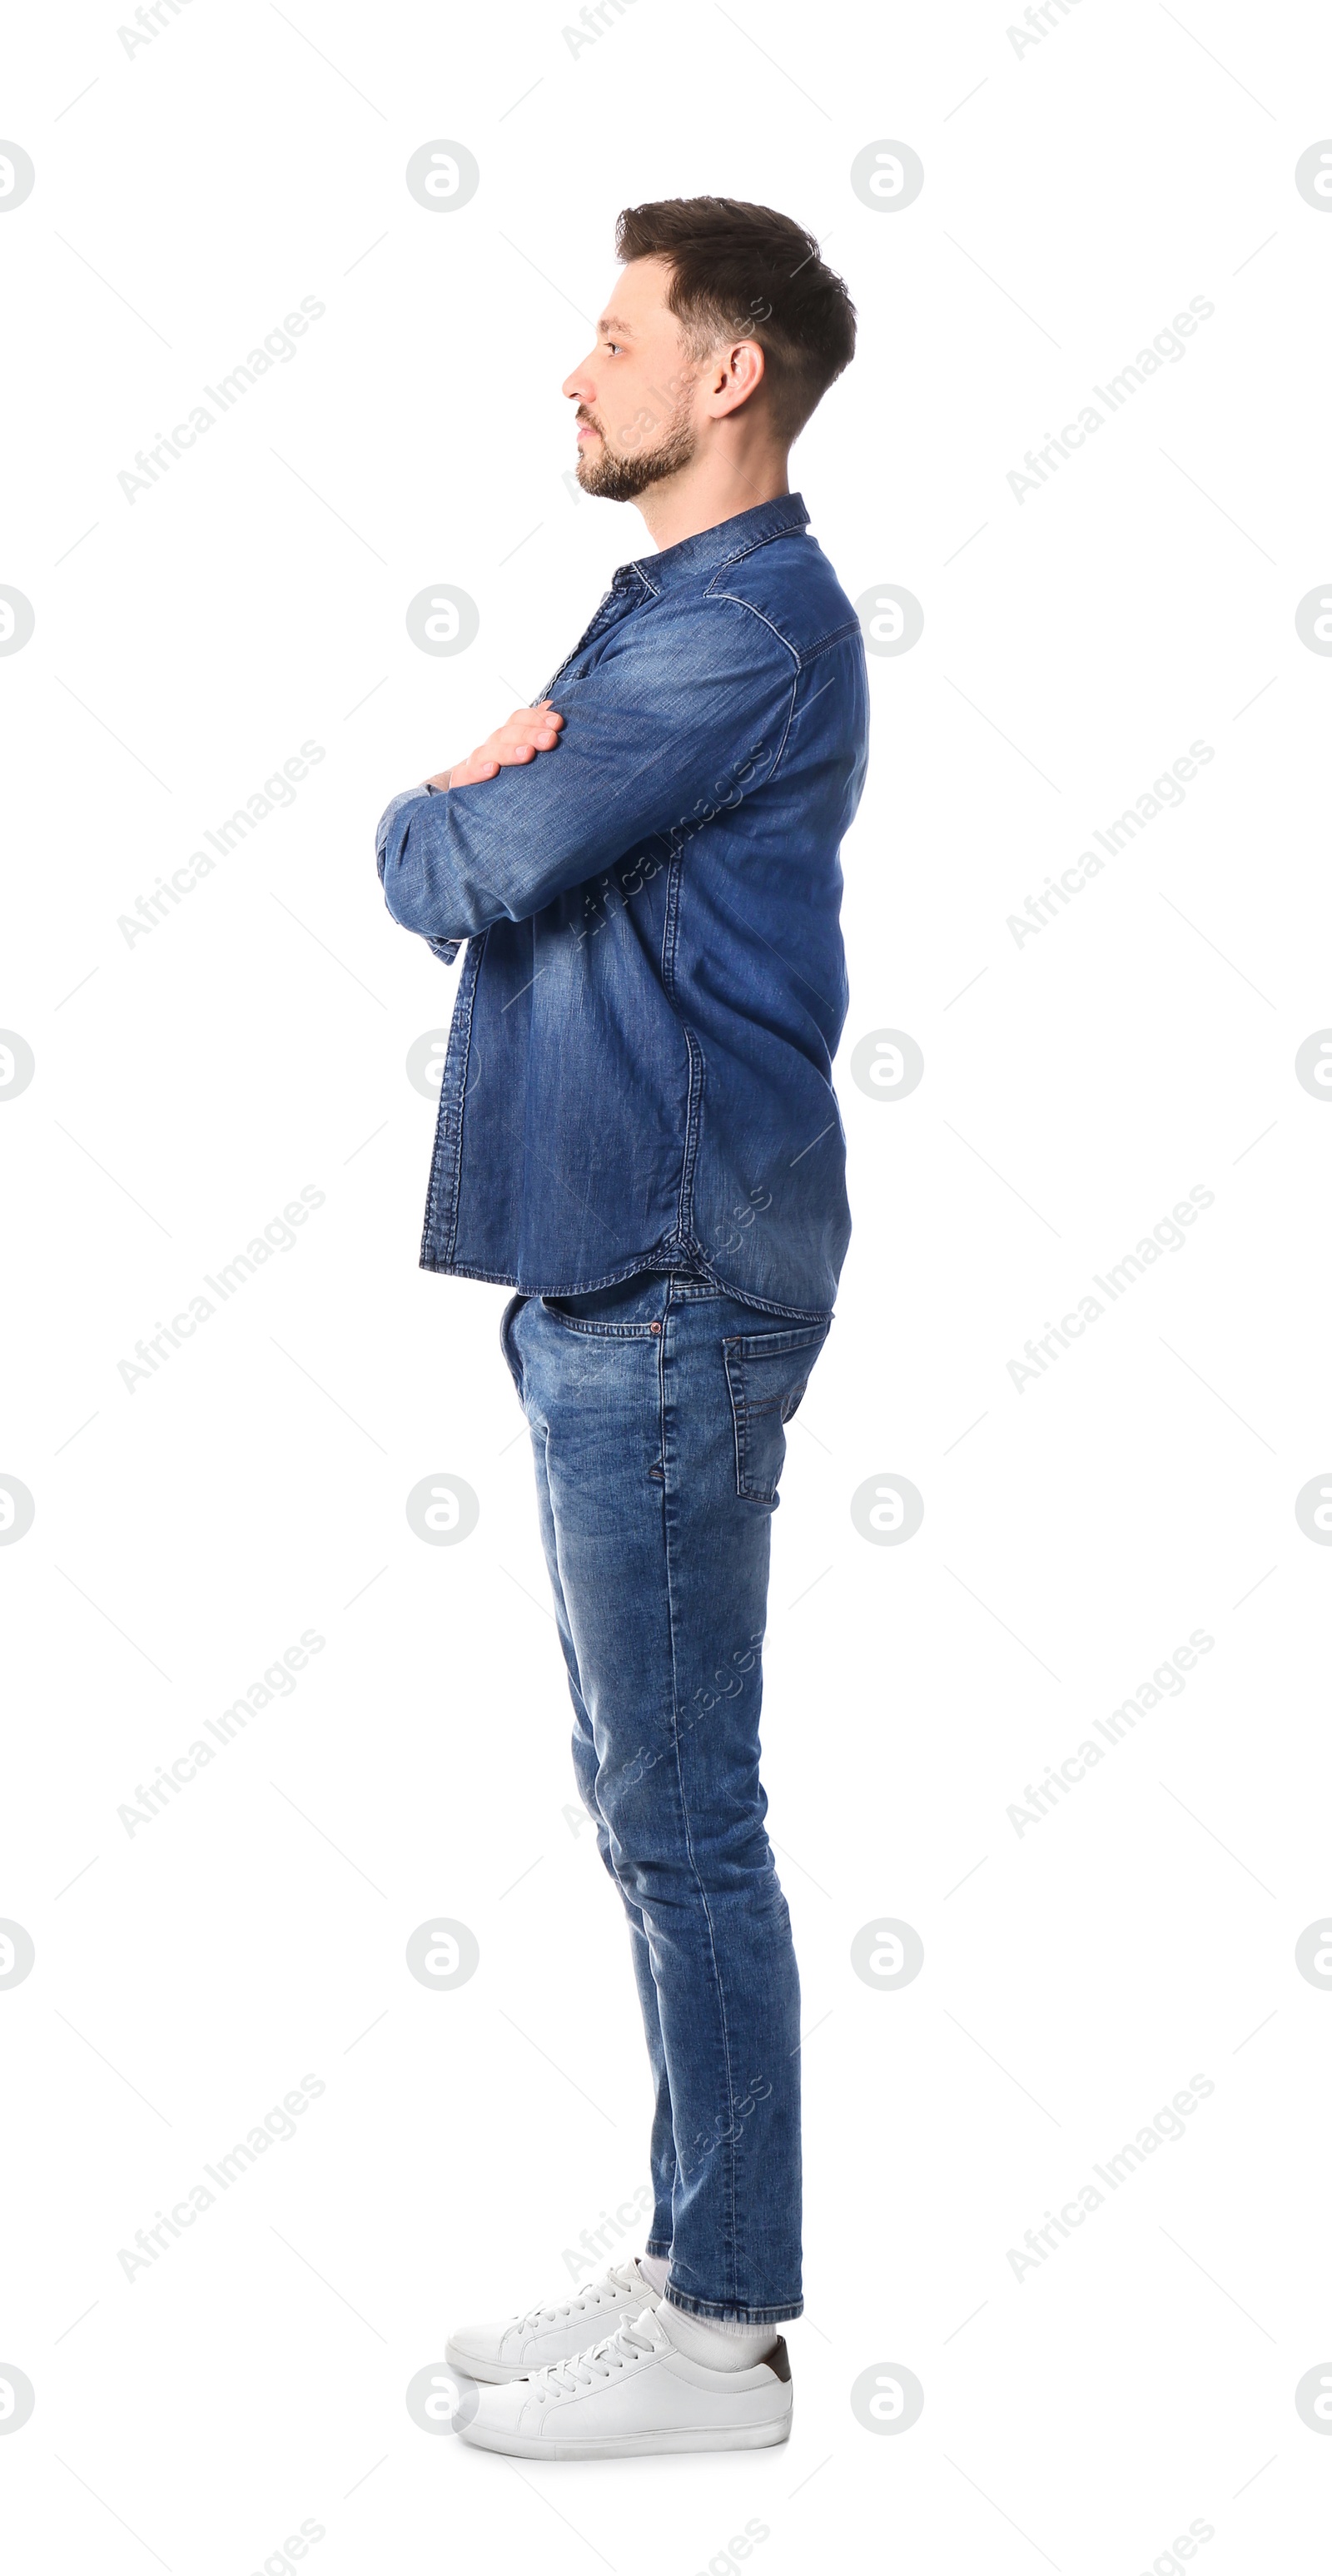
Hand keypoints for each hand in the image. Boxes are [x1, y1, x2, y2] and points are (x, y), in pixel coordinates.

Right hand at [427, 702, 563, 789]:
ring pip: (487, 752)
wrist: (471, 796)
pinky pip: (465, 774)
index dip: (537, 718)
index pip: (519, 720)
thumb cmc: (510, 776)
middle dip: (529, 734)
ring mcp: (475, 764)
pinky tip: (493, 770)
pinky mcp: (462, 781)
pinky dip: (478, 770)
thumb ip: (539, 732)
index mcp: (507, 738)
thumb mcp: (527, 754)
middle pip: (506, 734)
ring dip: (508, 751)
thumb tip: (554, 707)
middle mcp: (491, 747)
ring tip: (528, 754)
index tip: (558, 722)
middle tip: (550, 739)